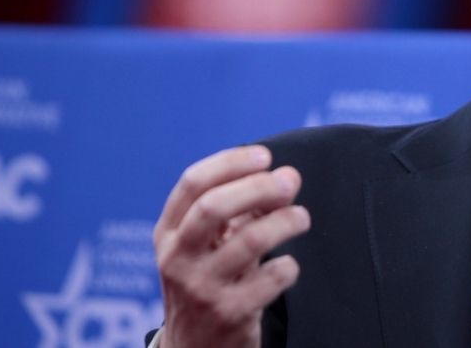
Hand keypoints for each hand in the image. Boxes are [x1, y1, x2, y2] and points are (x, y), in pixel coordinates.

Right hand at [153, 146, 310, 347]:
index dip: (232, 162)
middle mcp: (177, 258)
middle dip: (258, 187)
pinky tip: (289, 265)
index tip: (265, 157)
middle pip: (214, 207)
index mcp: (168, 233)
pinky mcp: (229, 313)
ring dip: (285, 221)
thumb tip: (285, 178)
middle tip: (289, 182)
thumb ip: (239, 211)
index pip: (193, 183)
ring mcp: (201, 288)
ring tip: (301, 217)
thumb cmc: (208, 282)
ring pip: (250, 240)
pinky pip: (271, 278)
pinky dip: (289, 265)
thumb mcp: (206, 246)